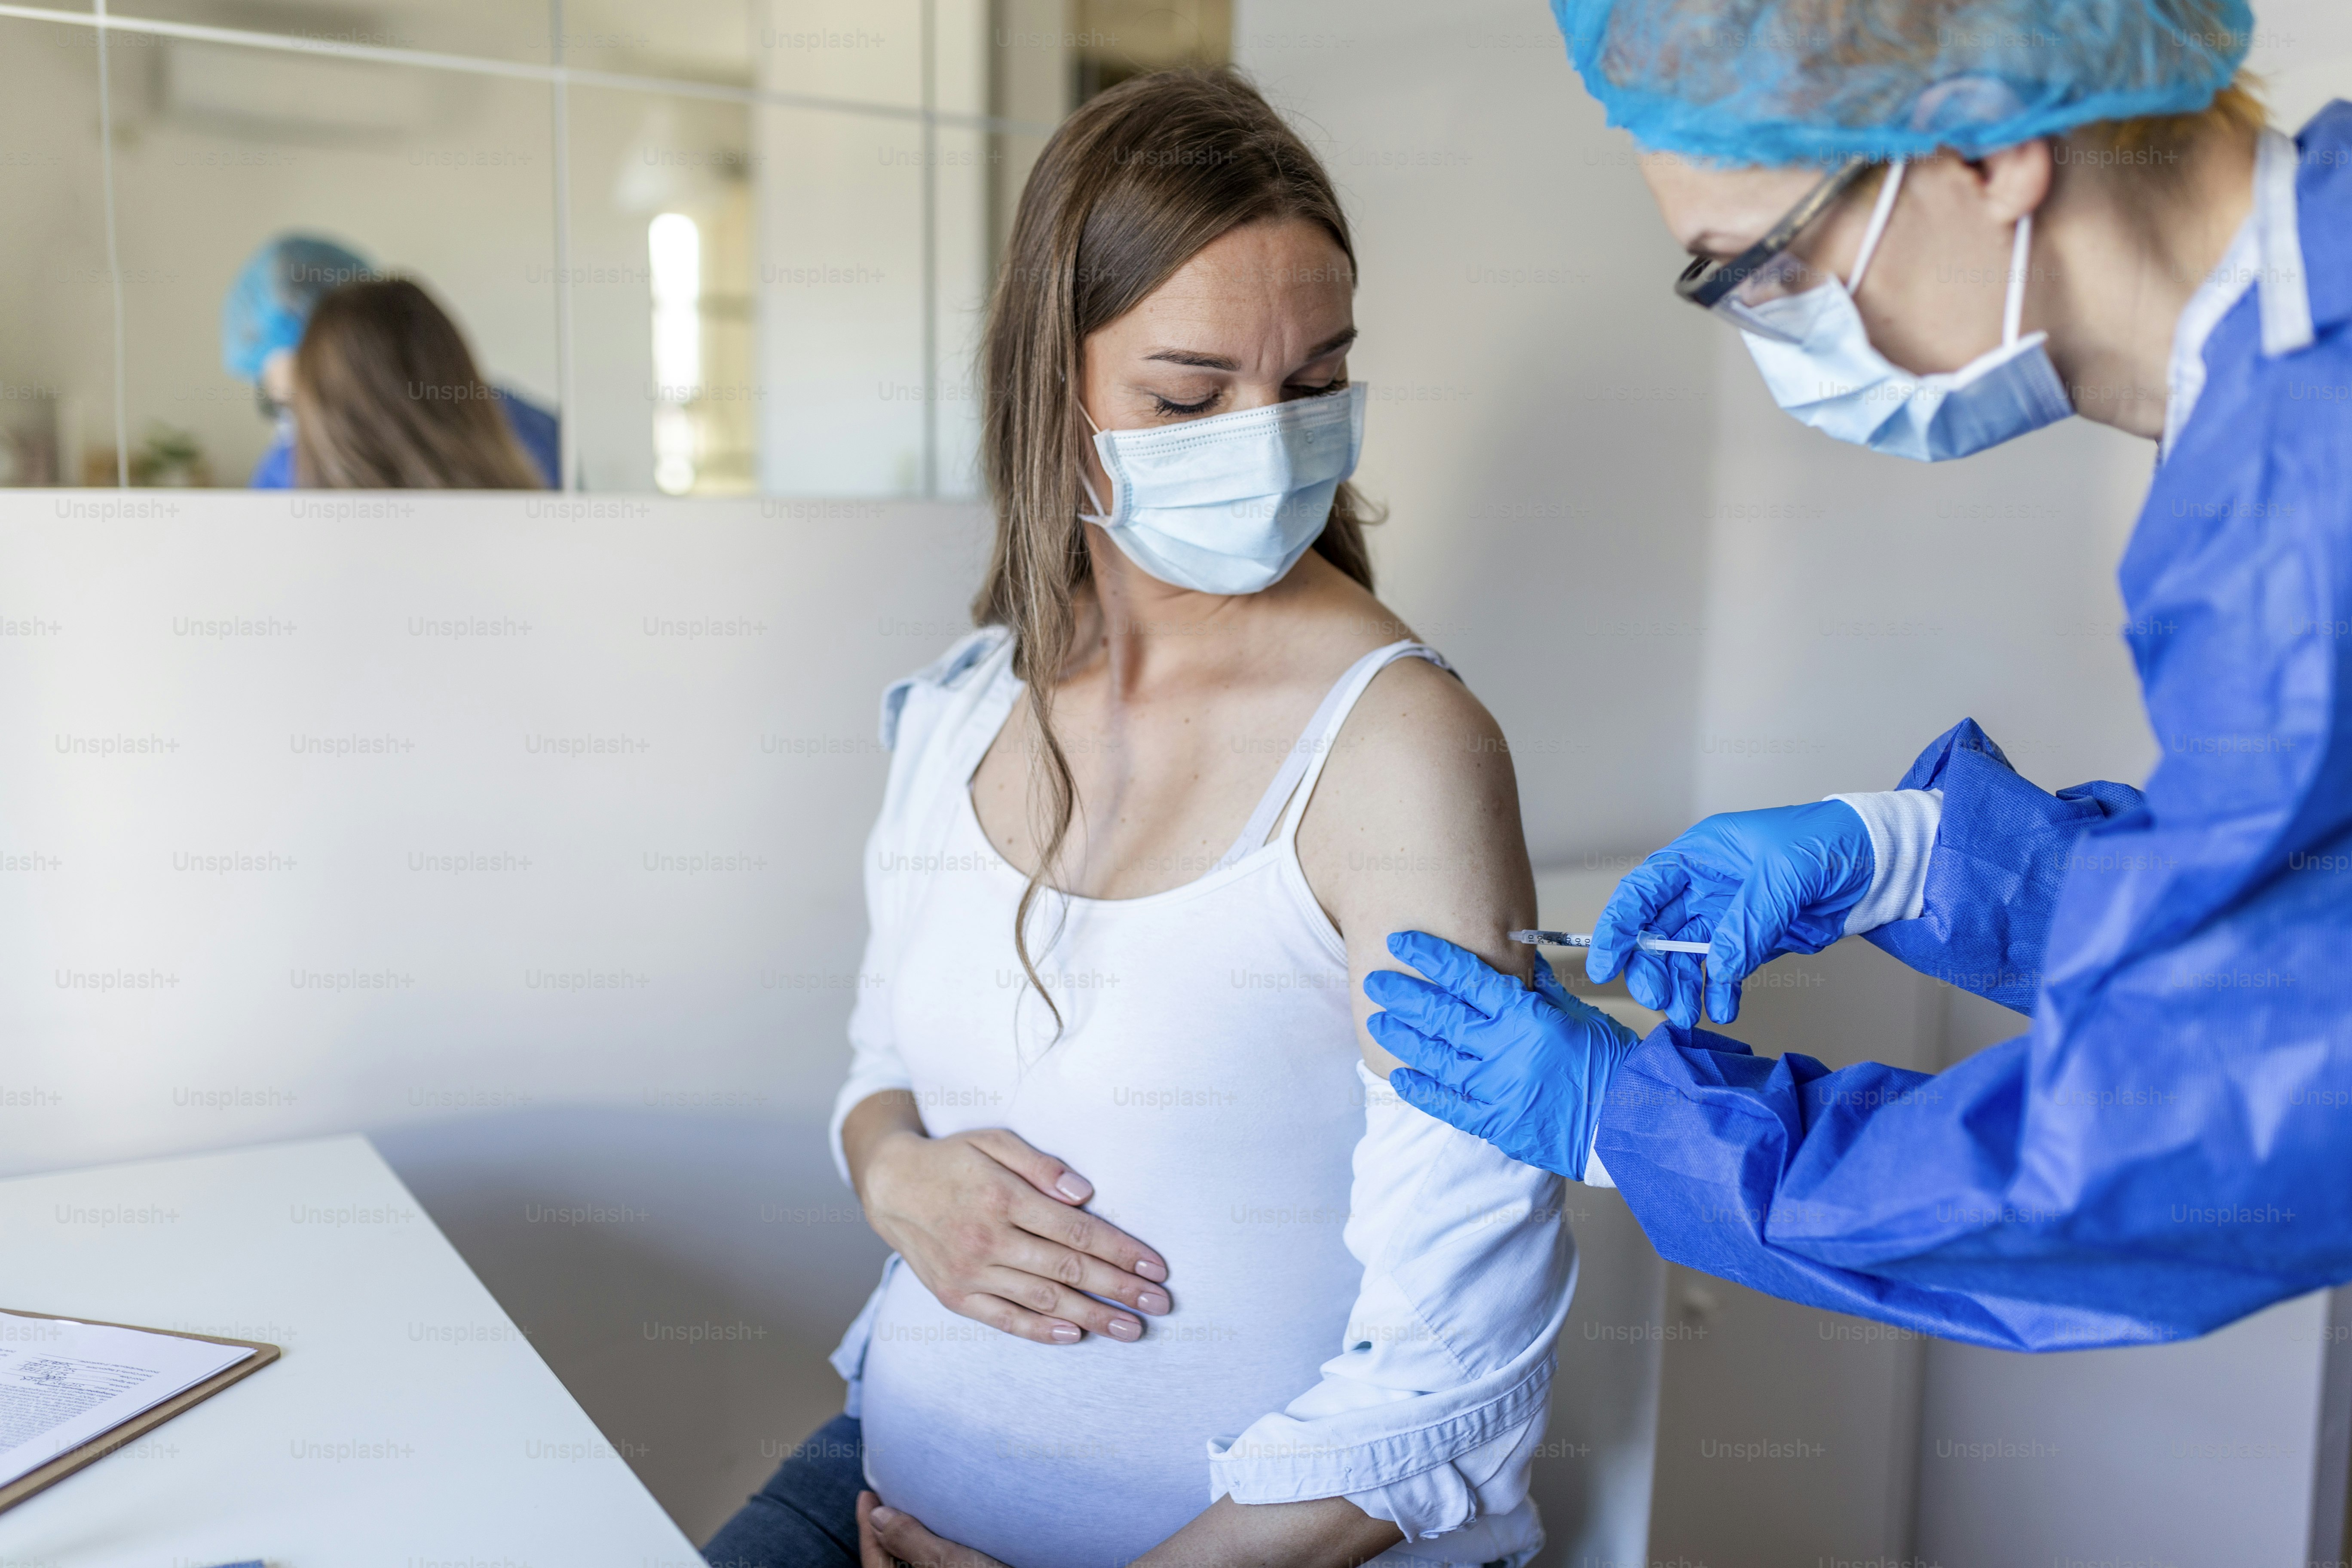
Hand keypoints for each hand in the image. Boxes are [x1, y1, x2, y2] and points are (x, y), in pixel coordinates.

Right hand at [853, 1121, 1170, 1344]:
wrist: (889, 1186)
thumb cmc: (953, 1159)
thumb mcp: (994, 1140)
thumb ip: (1040, 1165)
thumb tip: (1084, 1193)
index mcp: (1003, 1198)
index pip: (1077, 1231)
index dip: (1121, 1251)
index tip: (1156, 1267)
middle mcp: (987, 1239)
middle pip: (1068, 1269)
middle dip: (1120, 1289)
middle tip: (1160, 1305)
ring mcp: (970, 1272)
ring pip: (1043, 1301)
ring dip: (1092, 1317)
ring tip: (1132, 1329)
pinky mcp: (954, 1296)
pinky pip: (1005, 1319)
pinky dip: (1040, 1332)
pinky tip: (1075, 1336)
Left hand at [861, 1491, 1007, 1567]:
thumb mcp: (946, 1559)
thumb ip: (908, 1539)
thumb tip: (878, 1516)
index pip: (875, 1558)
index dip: (867, 1526)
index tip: (866, 1495)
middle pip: (891, 1560)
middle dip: (885, 1530)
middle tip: (881, 1496)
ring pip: (912, 1560)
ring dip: (906, 1535)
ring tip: (905, 1505)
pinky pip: (930, 1562)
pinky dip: (925, 1543)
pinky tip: (934, 1526)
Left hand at [1365, 931, 1638, 1177]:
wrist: (1632, 1120)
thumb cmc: (1612, 1063)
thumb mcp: (1579, 1015)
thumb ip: (1541, 991)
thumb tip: (1517, 962)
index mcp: (1526, 1018)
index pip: (1467, 978)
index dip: (1431, 957)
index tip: (1402, 942)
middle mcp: (1503, 1051)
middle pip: (1440, 1016)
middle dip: (1403, 996)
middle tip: (1375, 981)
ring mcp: (1495, 1089)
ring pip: (1435, 1058)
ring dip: (1403, 1038)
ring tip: (1377, 1021)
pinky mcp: (1495, 1123)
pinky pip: (1447, 1105)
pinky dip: (1421, 1090)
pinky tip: (1400, 1076)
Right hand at [1587, 801, 1874, 1025]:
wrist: (1879, 864)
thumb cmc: (1830, 844)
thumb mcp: (1785, 874)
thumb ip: (1747, 921)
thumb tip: (1717, 967)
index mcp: (1700, 855)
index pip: (1643, 890)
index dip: (1618, 926)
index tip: (1607, 963)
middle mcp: (1705, 886)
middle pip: (1658, 932)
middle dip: (1652, 967)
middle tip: (1661, 999)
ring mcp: (1727, 915)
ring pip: (1686, 958)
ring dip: (1682, 987)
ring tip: (1689, 1014)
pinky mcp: (1752, 941)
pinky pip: (1723, 972)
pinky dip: (1720, 993)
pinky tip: (1724, 1009)